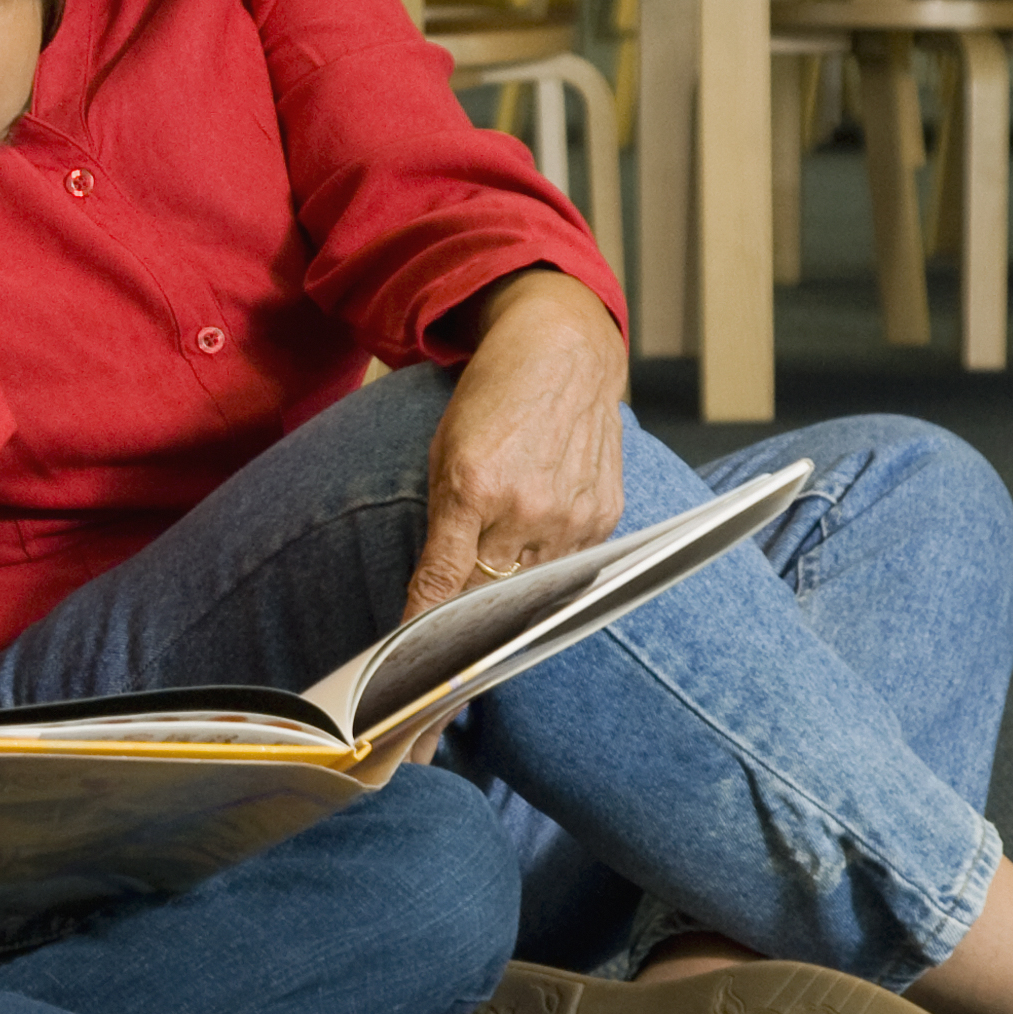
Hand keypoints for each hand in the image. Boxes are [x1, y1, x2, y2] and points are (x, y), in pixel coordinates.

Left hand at [403, 271, 631, 621]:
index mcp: (473, 488)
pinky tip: (542, 522)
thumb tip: (432, 595)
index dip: (424, 621)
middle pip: (488, 592)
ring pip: (530, 583)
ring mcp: (571, 515)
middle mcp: (526, 507)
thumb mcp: (445, 455)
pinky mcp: (604, 517)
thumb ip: (441, 527)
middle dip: (469, 605)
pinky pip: (569, 563)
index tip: (409, 658)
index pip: (443, 579)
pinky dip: (550, 556)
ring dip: (512, 578)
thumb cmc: (492, 402)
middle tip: (458, 609)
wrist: (562, 355)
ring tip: (506, 546)